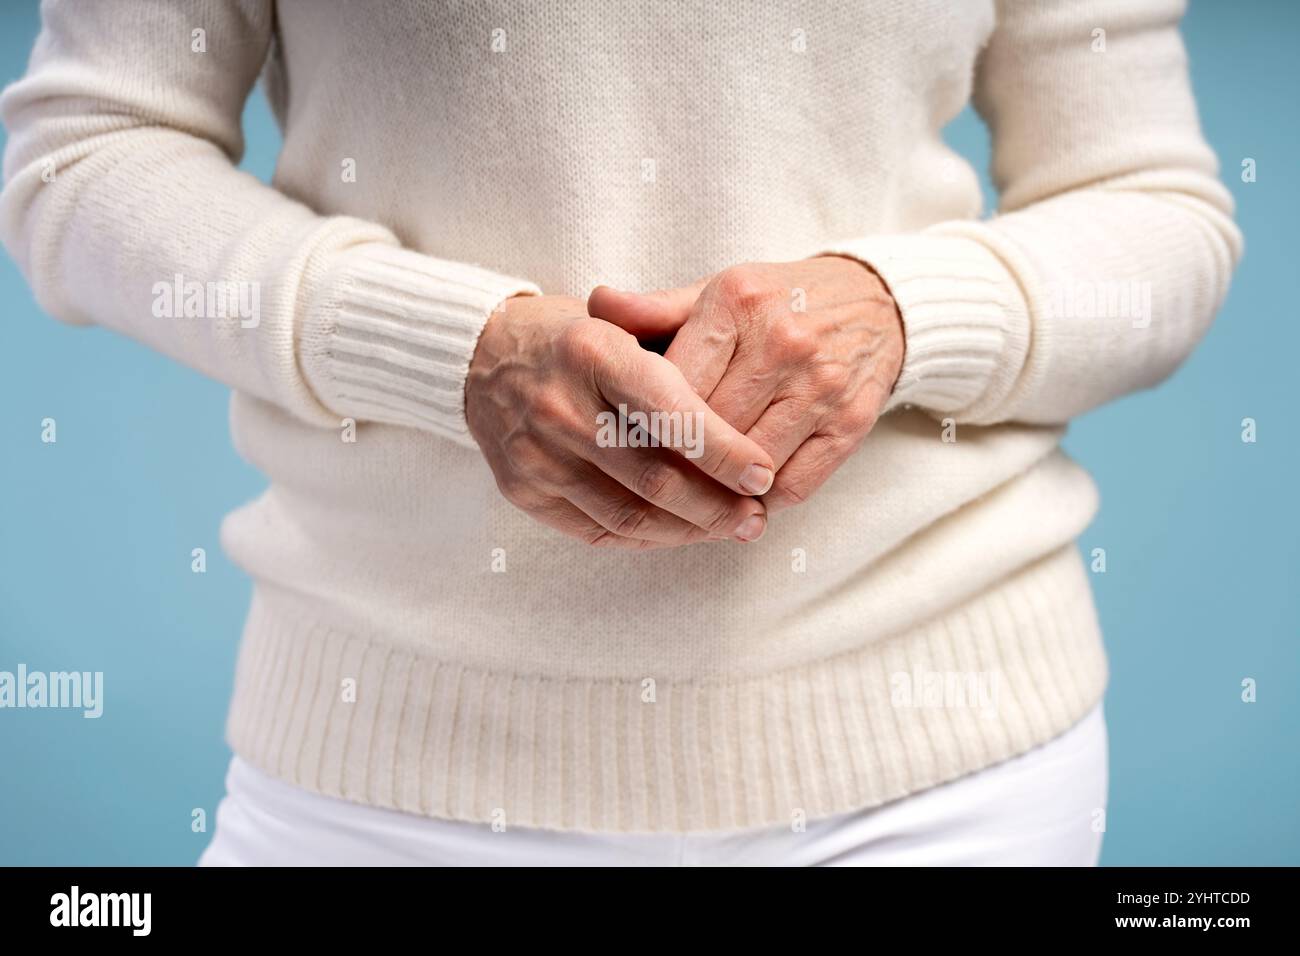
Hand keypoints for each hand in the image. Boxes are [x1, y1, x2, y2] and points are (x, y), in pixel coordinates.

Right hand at [466, 294, 775, 548]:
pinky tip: (681, 532)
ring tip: (729, 529)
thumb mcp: (626, 323)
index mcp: (594, 350)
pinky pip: (598, 532)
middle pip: (655, 477)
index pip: (673, 415)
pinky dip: (648, 538)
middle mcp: (559, 405)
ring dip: (689, 531)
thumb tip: (753, 424)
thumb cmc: (578, 340)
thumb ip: (683, 357)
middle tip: (756, 516)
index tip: (764, 472)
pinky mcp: (522, 491)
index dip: (725, 452)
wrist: (484, 356)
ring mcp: (536, 454)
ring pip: (630, 515)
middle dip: (716, 505)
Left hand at [588, 257, 903, 511]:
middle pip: (709, 429)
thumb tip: (597, 303)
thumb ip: (655, 309)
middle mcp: (784, 342)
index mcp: (738, 301)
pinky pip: (793, 485)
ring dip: (715, 493)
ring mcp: (821, 386)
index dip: (643, 423)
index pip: (674, 382)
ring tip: (685, 505)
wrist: (875, 305)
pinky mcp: (850, 424)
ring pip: (748, 466)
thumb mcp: (717, 294)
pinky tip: (736, 503)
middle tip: (643, 488)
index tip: (620, 447)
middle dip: (675, 463)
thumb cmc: (777, 305)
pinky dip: (760, 503)